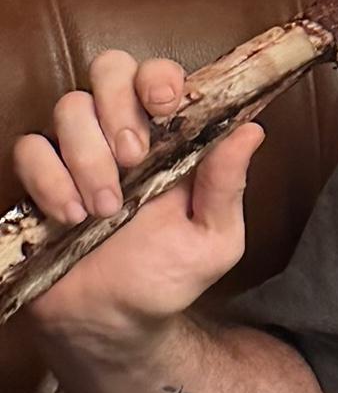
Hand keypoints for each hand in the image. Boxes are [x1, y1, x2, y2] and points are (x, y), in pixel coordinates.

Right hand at [12, 50, 265, 340]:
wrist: (114, 323)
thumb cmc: (169, 275)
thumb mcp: (215, 238)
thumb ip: (228, 186)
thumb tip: (252, 131)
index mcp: (170, 138)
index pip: (160, 75)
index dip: (159, 75)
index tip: (165, 104)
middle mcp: (122, 133)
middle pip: (109, 69)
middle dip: (119, 104)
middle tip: (134, 158)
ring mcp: (77, 152)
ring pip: (70, 108)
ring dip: (89, 155)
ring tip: (106, 209)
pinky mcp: (39, 178)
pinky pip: (30, 149)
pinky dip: (50, 179)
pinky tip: (71, 216)